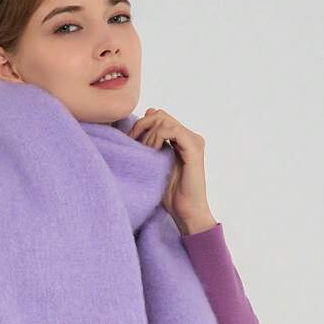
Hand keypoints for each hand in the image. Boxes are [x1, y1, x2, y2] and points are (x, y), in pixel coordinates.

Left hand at [127, 107, 216, 234]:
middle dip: (141, 126)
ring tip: (144, 152)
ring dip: (148, 134)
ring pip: (164, 120)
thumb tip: (147, 112)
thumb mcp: (154, 162)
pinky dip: (157, 137)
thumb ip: (152, 141)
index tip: (129, 141)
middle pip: (160, 115)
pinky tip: (152, 152)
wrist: (186, 212)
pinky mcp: (194, 148)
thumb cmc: (170, 193)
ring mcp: (193, 141)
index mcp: (182, 138)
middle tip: (132, 144)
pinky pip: (171, 131)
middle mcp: (190, 136)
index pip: (159, 117)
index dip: (141, 124)